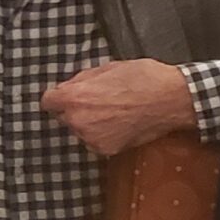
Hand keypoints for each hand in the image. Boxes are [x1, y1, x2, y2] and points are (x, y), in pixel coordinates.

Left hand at [40, 59, 196, 156]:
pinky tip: (121, 124)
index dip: (58, 97)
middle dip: (75, 109)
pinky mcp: (105, 150)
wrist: (171, 99)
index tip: (67, 96)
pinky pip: (95, 141)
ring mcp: (91, 138)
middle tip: (99, 101)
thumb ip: (82, 80)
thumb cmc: (142, 78)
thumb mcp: (107, 68)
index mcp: (74, 97)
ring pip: (80, 130)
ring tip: (114, 112)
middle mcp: (77, 121)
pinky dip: (104, 135)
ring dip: (90, 123)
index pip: (47, 102)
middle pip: (64, 117)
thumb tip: (69, 87)